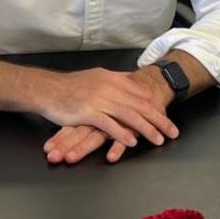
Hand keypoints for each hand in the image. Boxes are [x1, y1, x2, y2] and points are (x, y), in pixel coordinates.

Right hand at [41, 68, 177, 163]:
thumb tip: (132, 80)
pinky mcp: (88, 112)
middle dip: (159, 119)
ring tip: (158, 139)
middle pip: (140, 105)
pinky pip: (109, 125)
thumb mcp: (96, 76)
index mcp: (112, 78)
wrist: (47, 89)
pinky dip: (121, 134)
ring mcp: (99, 100)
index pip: (141, 93)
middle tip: (172, 131)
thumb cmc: (70, 86)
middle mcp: (109, 88)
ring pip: (129, 115)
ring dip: (146, 129)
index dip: (156, 106)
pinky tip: (131, 142)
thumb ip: (115, 79)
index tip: (167, 116)